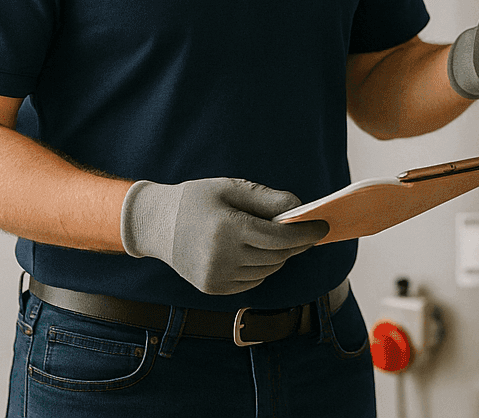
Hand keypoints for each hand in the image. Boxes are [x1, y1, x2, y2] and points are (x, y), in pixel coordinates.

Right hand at [120, 178, 329, 295]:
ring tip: (270, 238)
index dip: (306, 233)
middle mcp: (222, 257)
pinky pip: (252, 281)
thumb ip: (267, 199)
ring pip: (267, 270)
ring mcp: (216, 277)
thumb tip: (300, 208)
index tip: (323, 227)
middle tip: (304, 231)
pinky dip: (261, 267)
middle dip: (295, 244)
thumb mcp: (231, 188)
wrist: (155, 224)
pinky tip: (251, 252)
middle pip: (278, 256)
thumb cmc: (197, 200)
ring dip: (278, 256)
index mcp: (228, 228)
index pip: (280, 237)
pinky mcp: (213, 288)